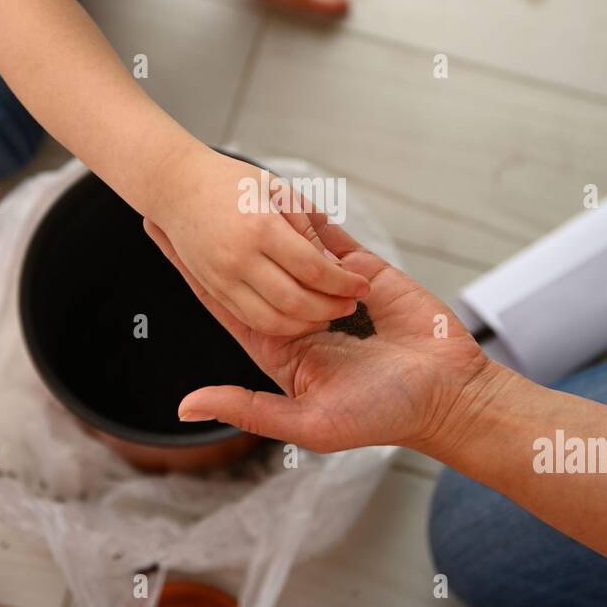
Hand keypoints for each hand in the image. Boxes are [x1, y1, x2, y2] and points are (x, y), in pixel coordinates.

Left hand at [143, 213, 500, 454]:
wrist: (447, 394)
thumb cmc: (380, 415)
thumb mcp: (307, 422)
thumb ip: (247, 408)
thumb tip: (185, 405)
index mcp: (279, 349)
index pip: (225, 301)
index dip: (192, 270)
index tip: (160, 236)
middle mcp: (299, 317)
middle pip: (247, 268)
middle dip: (216, 235)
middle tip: (182, 198)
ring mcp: (330, 293)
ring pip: (287, 249)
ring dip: (262, 219)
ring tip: (227, 183)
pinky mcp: (363, 274)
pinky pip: (330, 240)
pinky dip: (310, 217)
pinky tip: (283, 191)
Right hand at [150, 149, 371, 335]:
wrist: (174, 185)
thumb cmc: (229, 180)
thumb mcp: (276, 190)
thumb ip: (306, 227)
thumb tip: (334, 263)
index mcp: (261, 227)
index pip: (314, 268)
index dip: (343, 282)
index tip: (361, 285)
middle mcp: (240, 257)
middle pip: (296, 300)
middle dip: (330, 308)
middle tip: (350, 304)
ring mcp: (223, 277)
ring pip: (273, 319)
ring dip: (306, 323)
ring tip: (327, 313)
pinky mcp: (212, 289)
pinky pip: (250, 318)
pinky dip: (279, 324)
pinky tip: (298, 315)